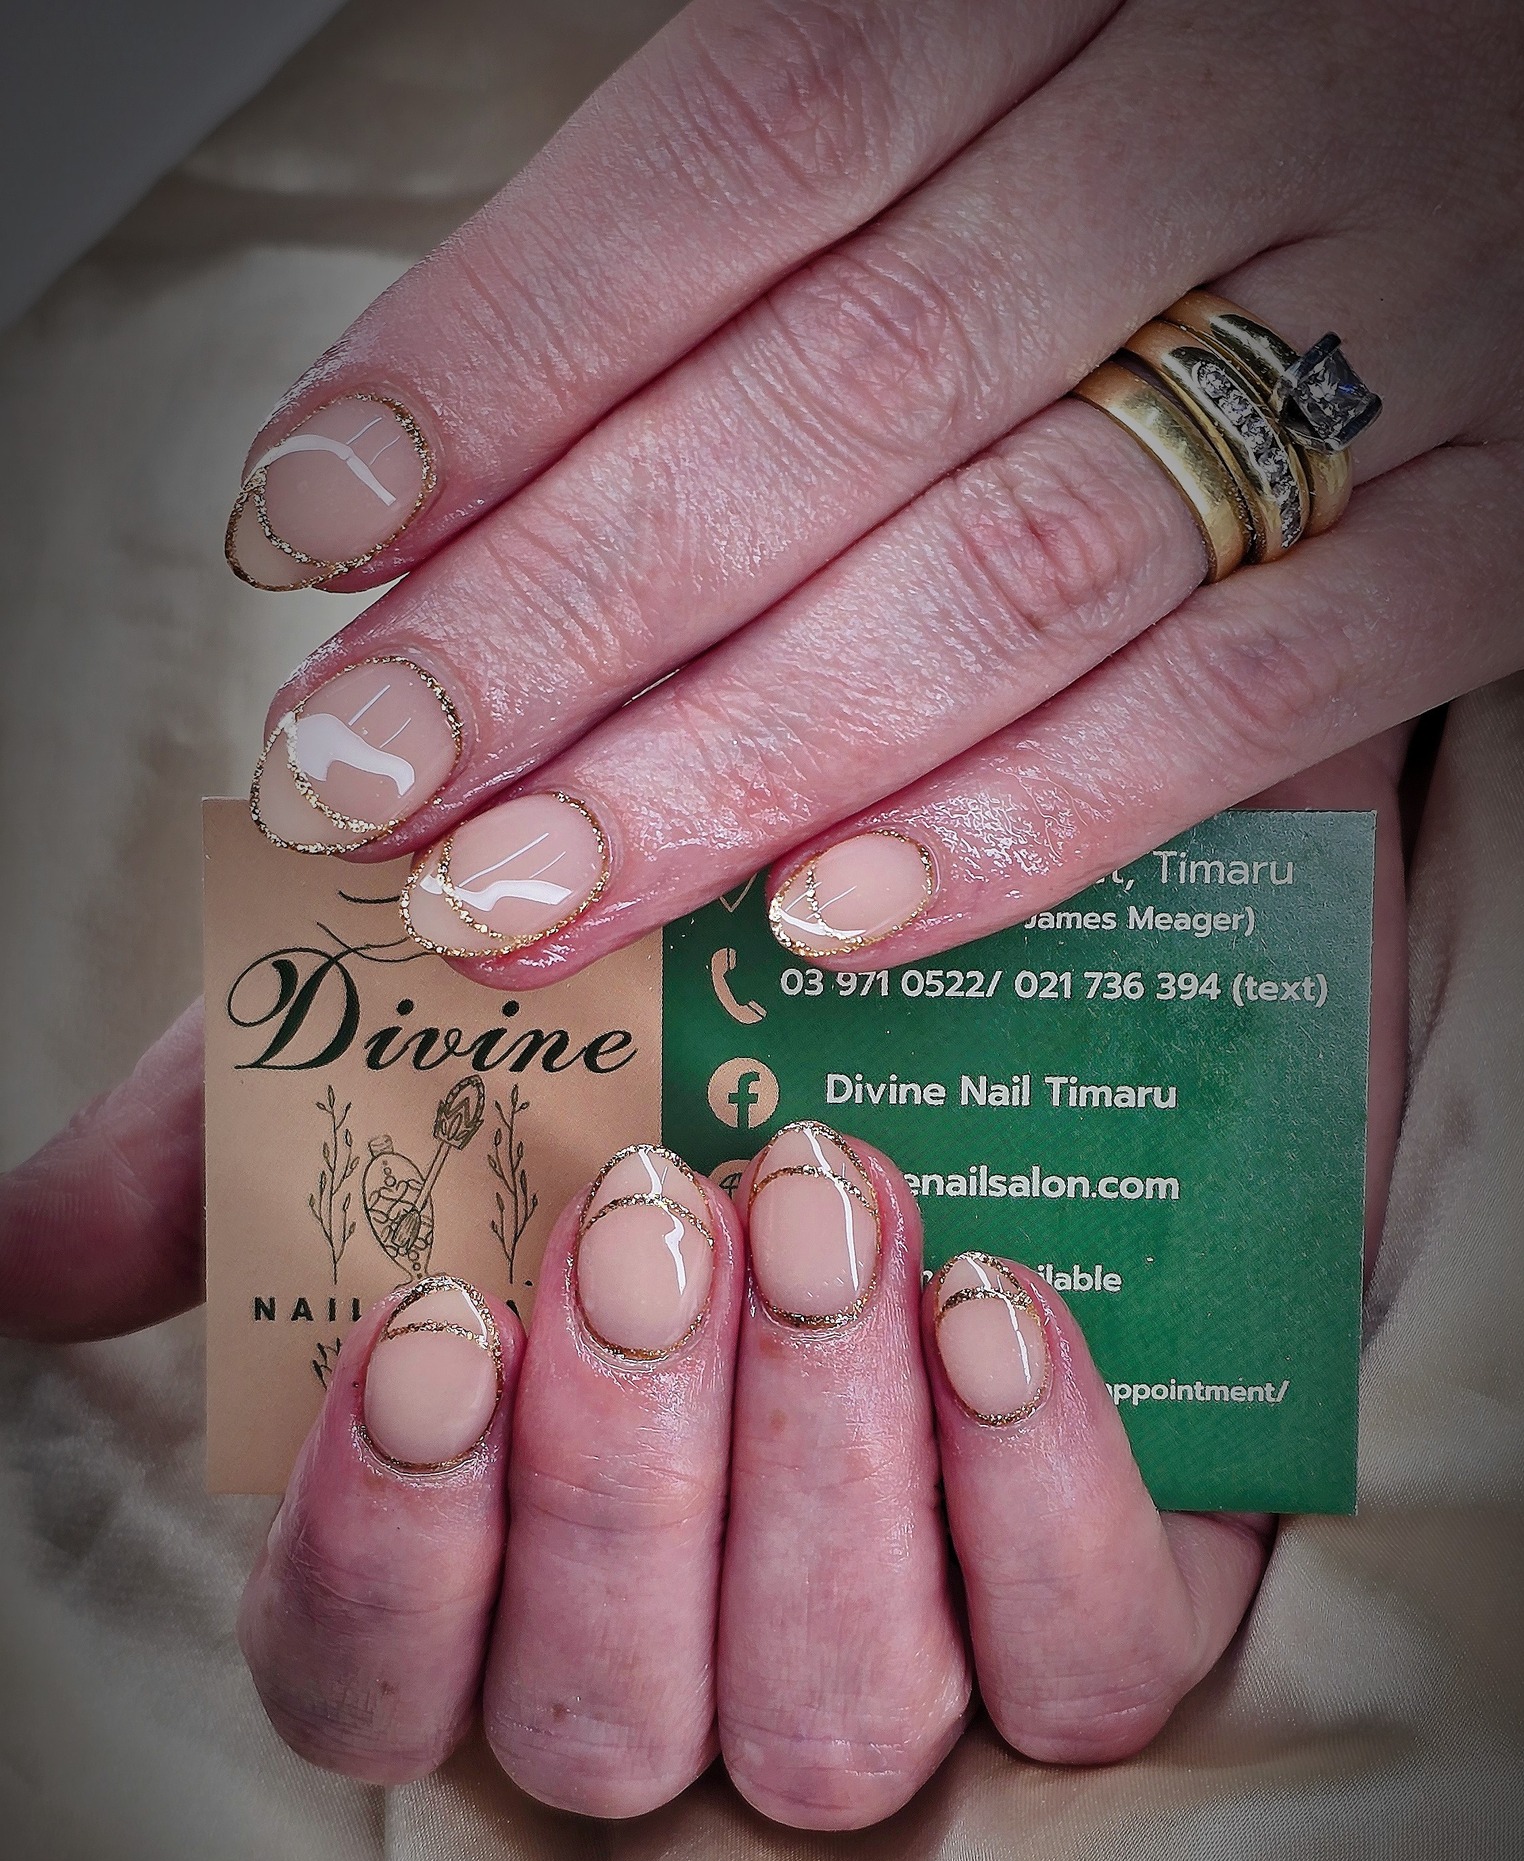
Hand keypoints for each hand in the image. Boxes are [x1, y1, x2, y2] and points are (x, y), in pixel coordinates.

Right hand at [0, 737, 1409, 1824]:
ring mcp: (888, 1652)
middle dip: (617, 1478)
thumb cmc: (642, 1046)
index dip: (385, 1546)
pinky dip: (1032, 1501)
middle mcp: (675, 1654)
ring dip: (813, 1465)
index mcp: (486, 1564)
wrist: (924, 972)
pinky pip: (1073, 1668)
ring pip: (825, 1721)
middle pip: (600, 1714)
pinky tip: (993, 1300)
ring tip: (815, 1204)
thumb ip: (234, 1153)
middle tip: (642, 1221)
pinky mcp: (1084, 1605)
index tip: (432, 1328)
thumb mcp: (424, 1051)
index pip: (367, 1680)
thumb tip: (34, 1255)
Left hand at [230, 0, 1520, 988]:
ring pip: (1010, 576)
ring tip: (526, 891)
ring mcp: (1389, 336)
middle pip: (833, 397)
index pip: (747, 145)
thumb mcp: (1019, 57)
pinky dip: (1025, 823)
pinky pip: (1244, 704)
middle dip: (566, 617)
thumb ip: (790, 222)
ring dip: (737, 764)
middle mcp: (1233, 131)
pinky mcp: (1488, 526)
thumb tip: (475, 471)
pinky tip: (818, 922)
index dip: (506, 346)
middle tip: (367, 780)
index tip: (309, 525)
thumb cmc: (1220, 94)